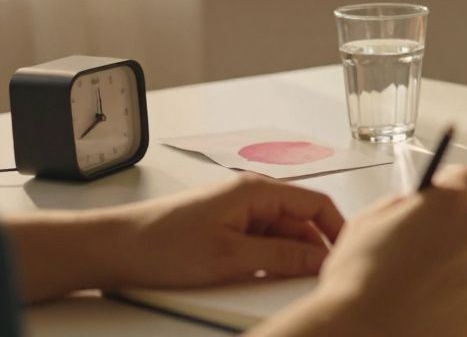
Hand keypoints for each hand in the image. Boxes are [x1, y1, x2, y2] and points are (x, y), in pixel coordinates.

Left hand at [112, 174, 344, 287]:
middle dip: (314, 249)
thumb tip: (319, 259)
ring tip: (293, 283)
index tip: (346, 256)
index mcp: (257, 190)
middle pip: (300, 220)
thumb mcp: (231, 257)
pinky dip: (269, 259)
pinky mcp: (224, 228)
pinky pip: (260, 242)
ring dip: (290, 256)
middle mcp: (251, 195)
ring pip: (281, 233)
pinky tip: (265, 278)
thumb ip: (282, 256)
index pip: (316, 203)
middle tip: (321, 279)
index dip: (336, 230)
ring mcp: (237, 212)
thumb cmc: (162, 245)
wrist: (113, 249)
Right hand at [259, 165, 466, 336]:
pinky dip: (456, 303)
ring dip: (453, 271)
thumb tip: (412, 209)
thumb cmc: (359, 281)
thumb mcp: (366, 222)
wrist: (364, 335)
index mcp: (448, 205)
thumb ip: (400, 206)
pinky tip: (425, 310)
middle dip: (448, 236)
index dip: (451, 188)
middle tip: (416, 257)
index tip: (439, 200)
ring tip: (416, 291)